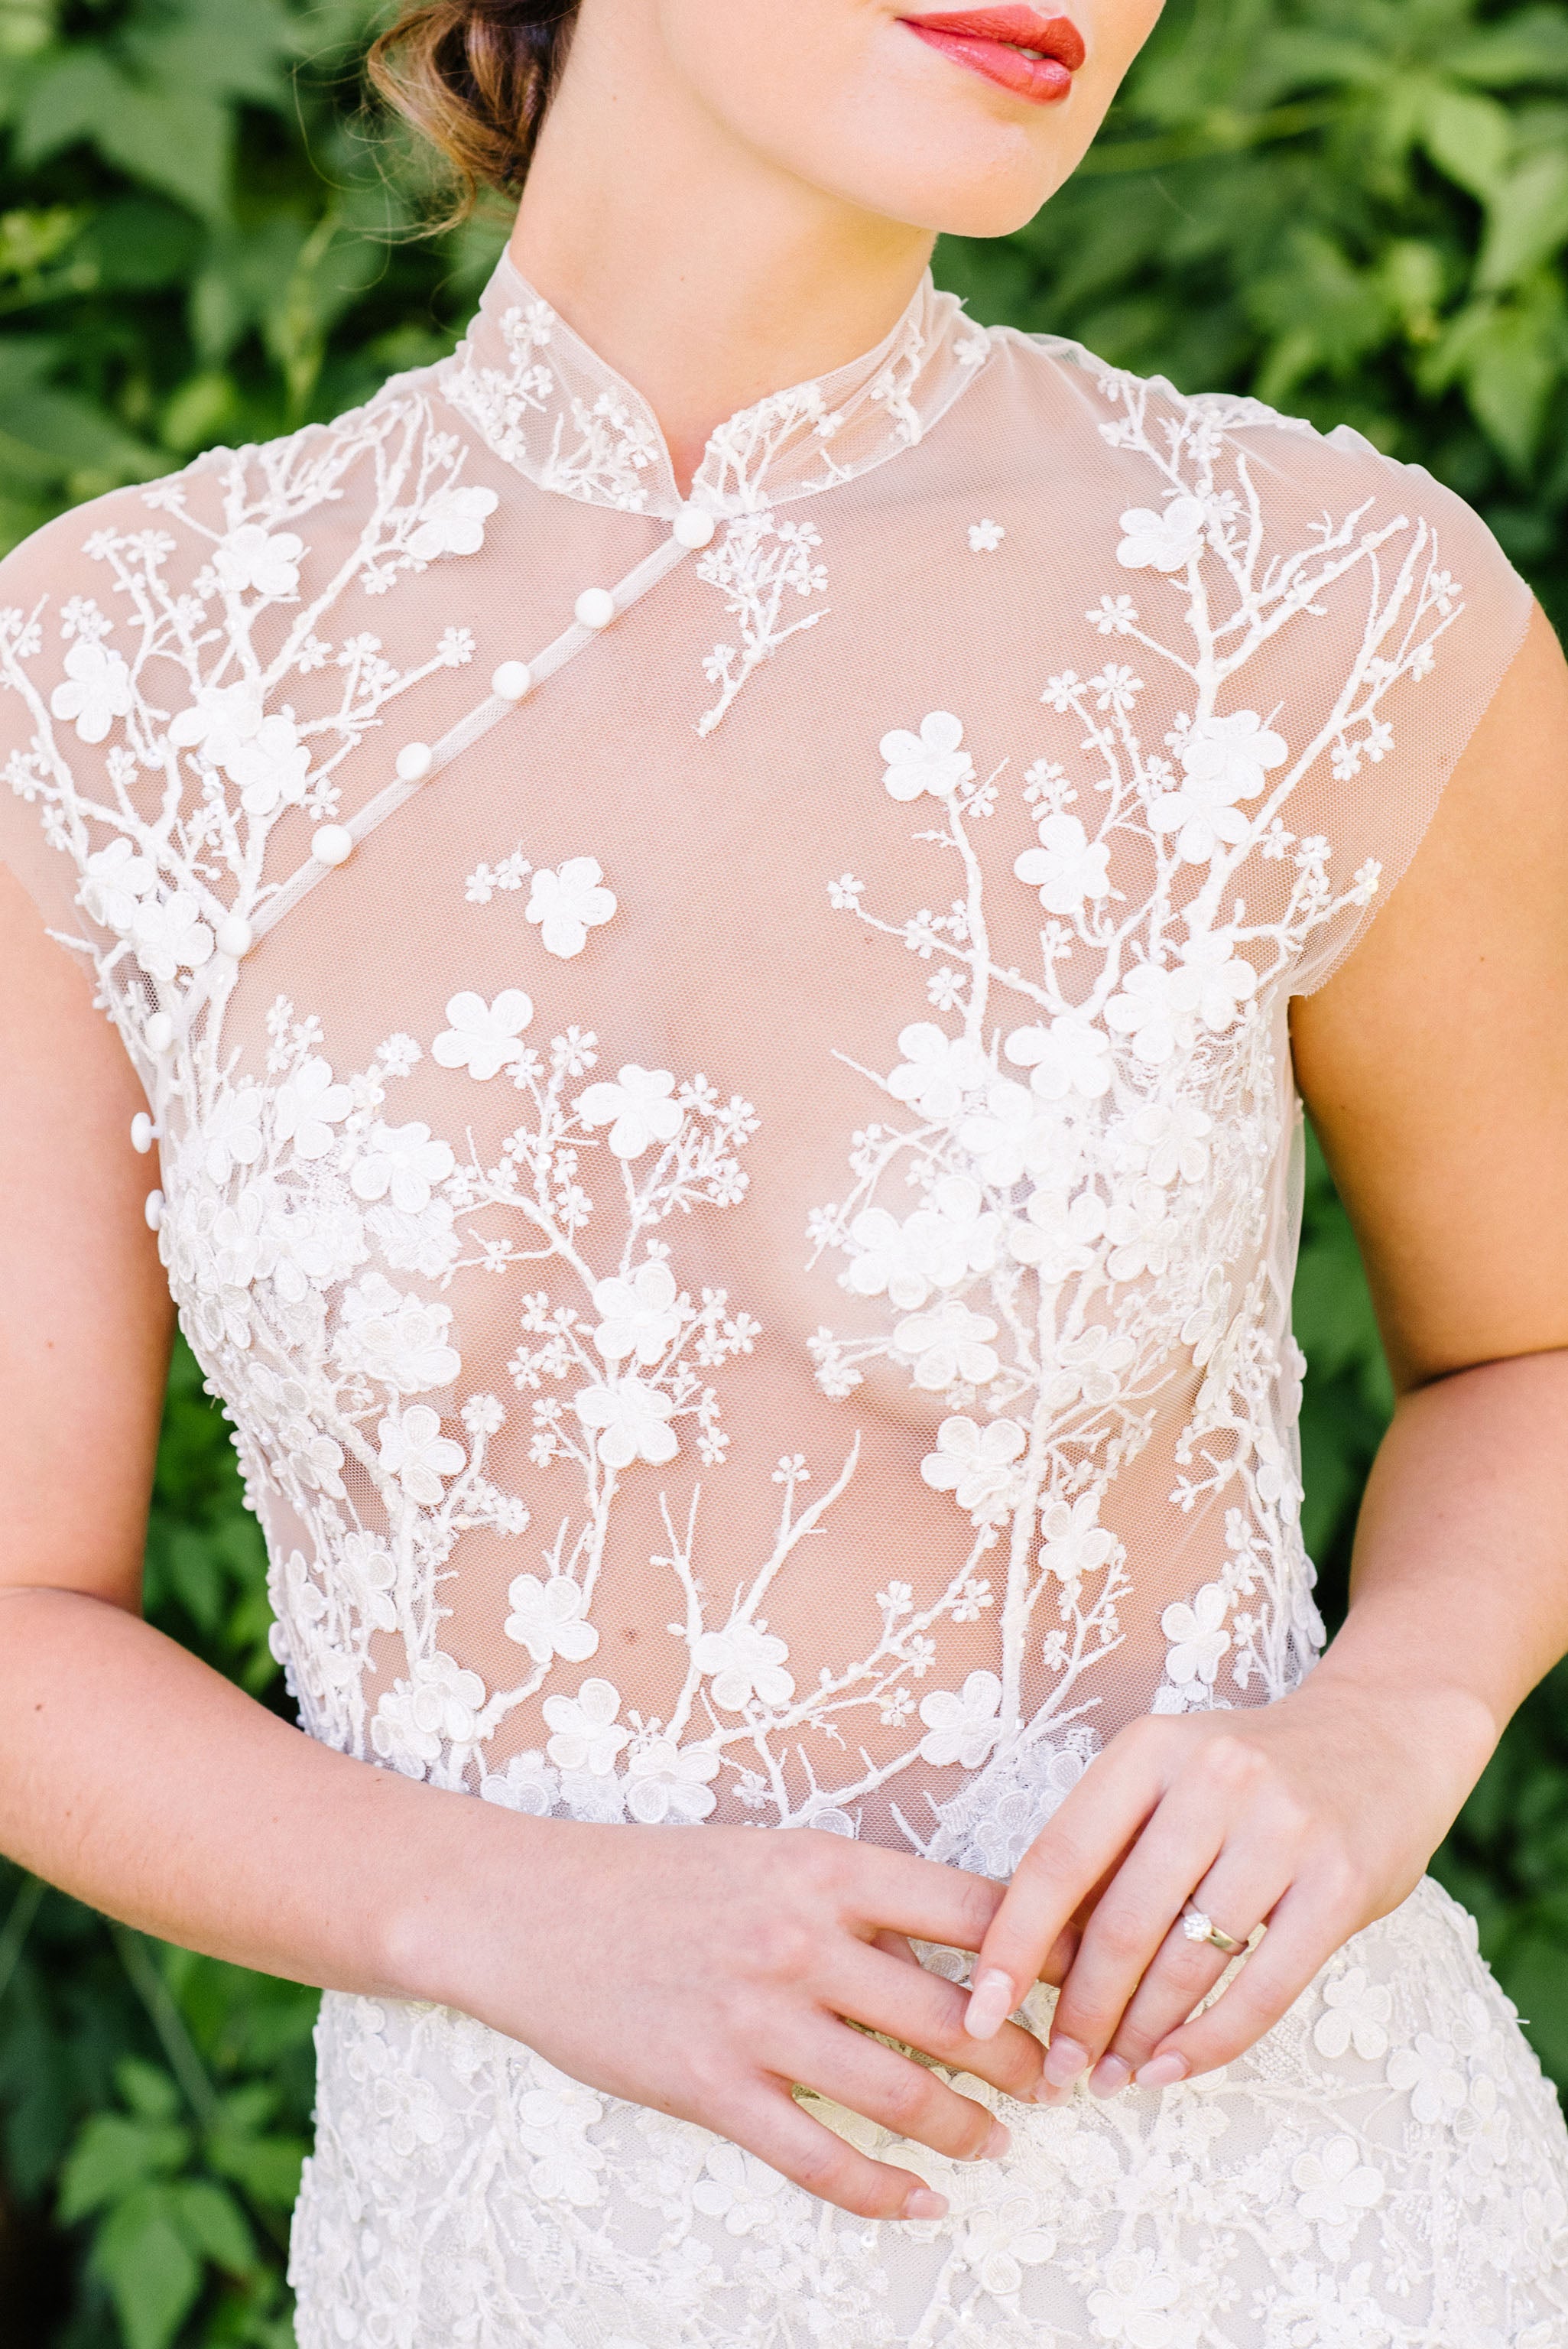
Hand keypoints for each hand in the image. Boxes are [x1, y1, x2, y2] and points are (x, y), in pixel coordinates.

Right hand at [402, 1809, 1079, 2221]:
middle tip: (1063, 2082)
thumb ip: (856, 1897)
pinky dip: (883, 2191)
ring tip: (1000, 2141)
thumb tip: (960, 1940)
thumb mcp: (767, 1854)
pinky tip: (921, 2203)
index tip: (1085, 1986)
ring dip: (968, 2128)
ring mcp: (756, 2017)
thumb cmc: (653, 1877)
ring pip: (903, 2093)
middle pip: (958, 2011)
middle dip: (1025, 2058)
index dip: (1044, 1955)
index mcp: (825, 1867)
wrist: (524, 1908)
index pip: (975, 1909)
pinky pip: (819, 2158)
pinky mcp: (710, 2087)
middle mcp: (802, 1939)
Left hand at [960, 1672, 1496, 2099]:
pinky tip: (1173, 2068)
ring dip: (1139, 2035)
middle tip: (1058, 2067)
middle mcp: (1214, 1777)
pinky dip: (1209, 2041)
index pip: (1060, 1858)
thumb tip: (1035, 1956)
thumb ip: (1114, 1848)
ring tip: (1112, 2075)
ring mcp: (1284, 1828)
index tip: (981, 2008)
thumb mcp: (1171, 1777)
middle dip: (1080, 2011)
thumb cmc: (1253, 1773)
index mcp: (1150, 1747)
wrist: (1383, 1734)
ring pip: (1187, 1961)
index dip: (1013, 1942)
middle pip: (1121, 1923)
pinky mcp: (1342, 1882)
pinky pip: (1263, 1986)